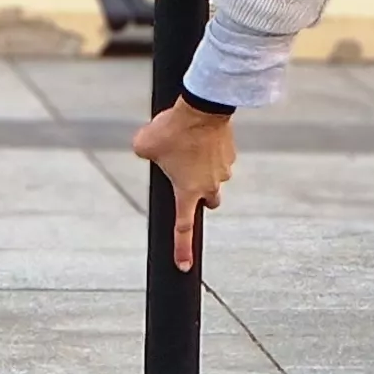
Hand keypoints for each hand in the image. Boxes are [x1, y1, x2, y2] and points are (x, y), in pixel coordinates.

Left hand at [132, 100, 236, 270]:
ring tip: (187, 144)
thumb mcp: (143, 144)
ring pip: (213, 177)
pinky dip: (209, 151)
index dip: (182, 249)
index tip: (184, 267)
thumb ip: (144, 155)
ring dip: (202, 168)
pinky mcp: (230, 153)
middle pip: (208, 202)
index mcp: (187, 192)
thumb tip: (148, 151)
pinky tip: (199, 135)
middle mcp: (209, 186)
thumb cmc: (173, 129)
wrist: (203, 107)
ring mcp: (223, 170)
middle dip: (198, 195)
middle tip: (186, 178)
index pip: (183, 228)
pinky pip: (219, 158)